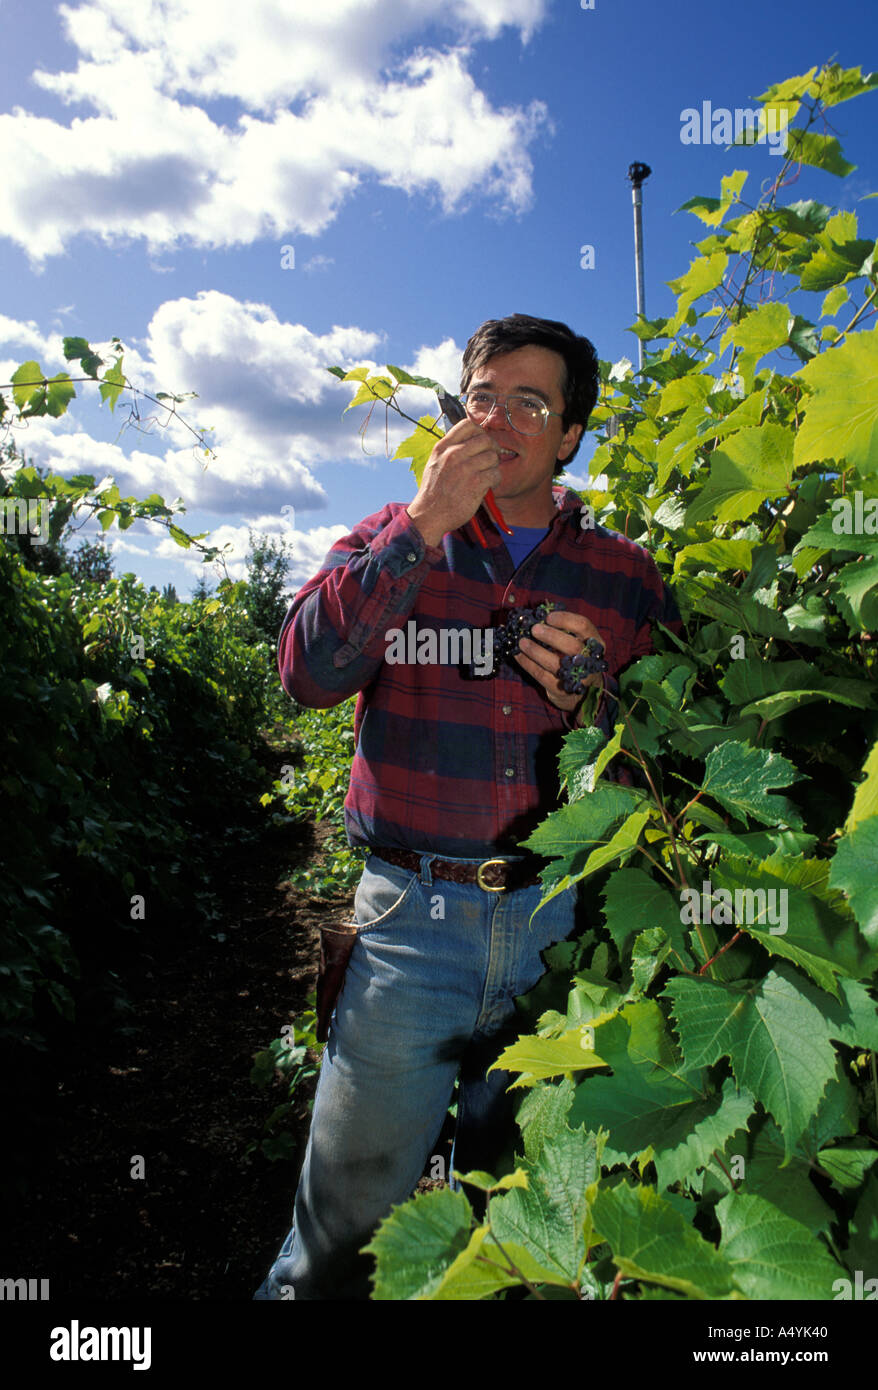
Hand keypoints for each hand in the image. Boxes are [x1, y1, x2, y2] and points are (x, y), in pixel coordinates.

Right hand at [406, 420, 500, 547]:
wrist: (429, 514)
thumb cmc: (433, 492)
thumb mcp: (434, 463)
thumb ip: (449, 450)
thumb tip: (469, 441)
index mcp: (443, 448)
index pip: (467, 425)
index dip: (480, 432)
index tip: (481, 442)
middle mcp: (453, 454)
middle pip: (485, 439)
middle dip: (492, 449)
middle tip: (490, 459)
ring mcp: (465, 468)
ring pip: (492, 456)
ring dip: (493, 466)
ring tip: (487, 475)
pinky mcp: (475, 483)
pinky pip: (495, 473)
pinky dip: (496, 480)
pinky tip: (489, 485)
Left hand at [515, 609, 606, 716]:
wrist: (582, 690)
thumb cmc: (574, 657)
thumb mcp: (576, 641)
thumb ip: (563, 628)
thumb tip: (538, 614)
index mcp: (594, 642)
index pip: (583, 626)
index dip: (565, 619)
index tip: (548, 617)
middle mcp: (589, 660)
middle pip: (572, 646)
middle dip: (551, 636)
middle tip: (534, 629)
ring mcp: (576, 677)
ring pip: (554, 663)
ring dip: (535, 651)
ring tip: (522, 642)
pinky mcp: (562, 690)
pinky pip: (541, 675)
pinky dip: (527, 664)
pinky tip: (518, 655)